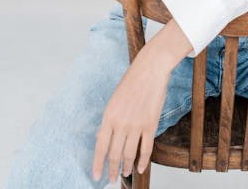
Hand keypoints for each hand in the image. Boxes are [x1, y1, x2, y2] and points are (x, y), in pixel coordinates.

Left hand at [92, 46, 170, 183]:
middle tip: (112, 178)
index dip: (98, 164)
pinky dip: (142, 161)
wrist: (150, 70)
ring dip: (127, 167)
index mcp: (109, 116)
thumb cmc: (132, 82)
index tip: (97, 176)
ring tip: (126, 173)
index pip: (100, 146)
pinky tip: (140, 167)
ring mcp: (136, 125)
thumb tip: (102, 138)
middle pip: (115, 154)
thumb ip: (109, 120)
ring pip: (130, 154)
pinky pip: (146, 149)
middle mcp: (121, 123)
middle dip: (112, 169)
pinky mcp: (150, 125)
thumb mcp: (114, 100)